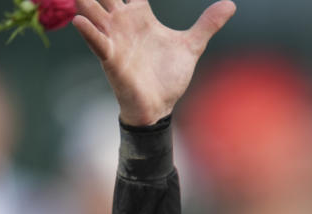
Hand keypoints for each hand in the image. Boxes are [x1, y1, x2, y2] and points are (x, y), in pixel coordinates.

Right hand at [73, 0, 235, 125]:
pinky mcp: (110, 59)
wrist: (160, 106)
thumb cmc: (168, 75)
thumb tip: (231, 5)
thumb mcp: (191, 46)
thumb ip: (207, 24)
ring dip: (86, 1)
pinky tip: (80, 21)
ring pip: (93, 11)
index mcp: (139, 15)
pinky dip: (88, 32)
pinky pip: (96, 42)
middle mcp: (122, 23)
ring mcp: (114, 39)